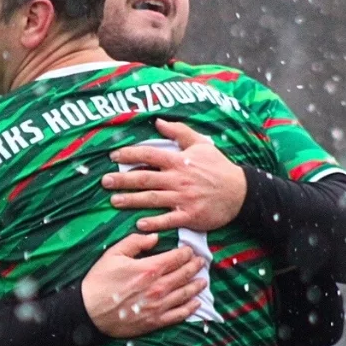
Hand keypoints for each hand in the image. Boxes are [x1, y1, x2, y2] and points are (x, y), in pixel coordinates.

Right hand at [81, 233, 206, 337]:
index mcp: (149, 268)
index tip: (190, 250)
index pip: (177, 258)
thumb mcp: (113, 254)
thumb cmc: (99, 281)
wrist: (89, 312)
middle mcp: (158, 287)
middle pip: (184, 274)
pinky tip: (196, 303)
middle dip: (195, 266)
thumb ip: (135, 242)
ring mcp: (159, 306)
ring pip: (186, 294)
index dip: (186, 253)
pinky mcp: (155, 321)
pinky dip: (190, 308)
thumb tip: (155, 237)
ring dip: (197, 286)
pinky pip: (179, 314)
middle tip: (201, 262)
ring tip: (203, 280)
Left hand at [102, 118, 246, 231]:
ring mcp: (183, 198)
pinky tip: (139, 224)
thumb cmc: (218, 167)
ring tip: (114, 201)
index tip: (113, 156)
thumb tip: (159, 121)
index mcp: (179, 161)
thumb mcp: (201, 144)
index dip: (130, 154)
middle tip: (104, 182)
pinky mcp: (190, 216)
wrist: (240, 192)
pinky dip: (154, 222)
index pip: (149, 155)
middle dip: (123, 179)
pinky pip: (168, 220)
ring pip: (152, 199)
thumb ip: (179, 132)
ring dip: (131, 200)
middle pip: (145, 178)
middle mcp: (178, 179)